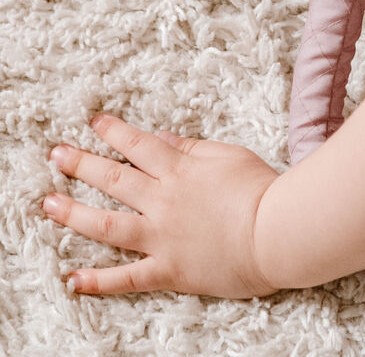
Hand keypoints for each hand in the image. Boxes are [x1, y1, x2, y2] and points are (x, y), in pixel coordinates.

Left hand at [43, 114, 279, 297]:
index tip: (93, 123)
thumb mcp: (230, 156)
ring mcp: (161, 237)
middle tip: (55, 155)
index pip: (138, 145)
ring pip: (107, 224)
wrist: (276, 232)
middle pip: (114, 179)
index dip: (113, 132)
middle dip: (81, 164)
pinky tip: (72, 280)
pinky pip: (126, 278)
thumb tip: (165, 139)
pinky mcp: (168, 270)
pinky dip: (98, 281)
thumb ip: (195, 148)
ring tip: (48, 204)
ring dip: (74, 214)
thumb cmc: (262, 189)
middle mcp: (163, 201)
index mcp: (181, 169)